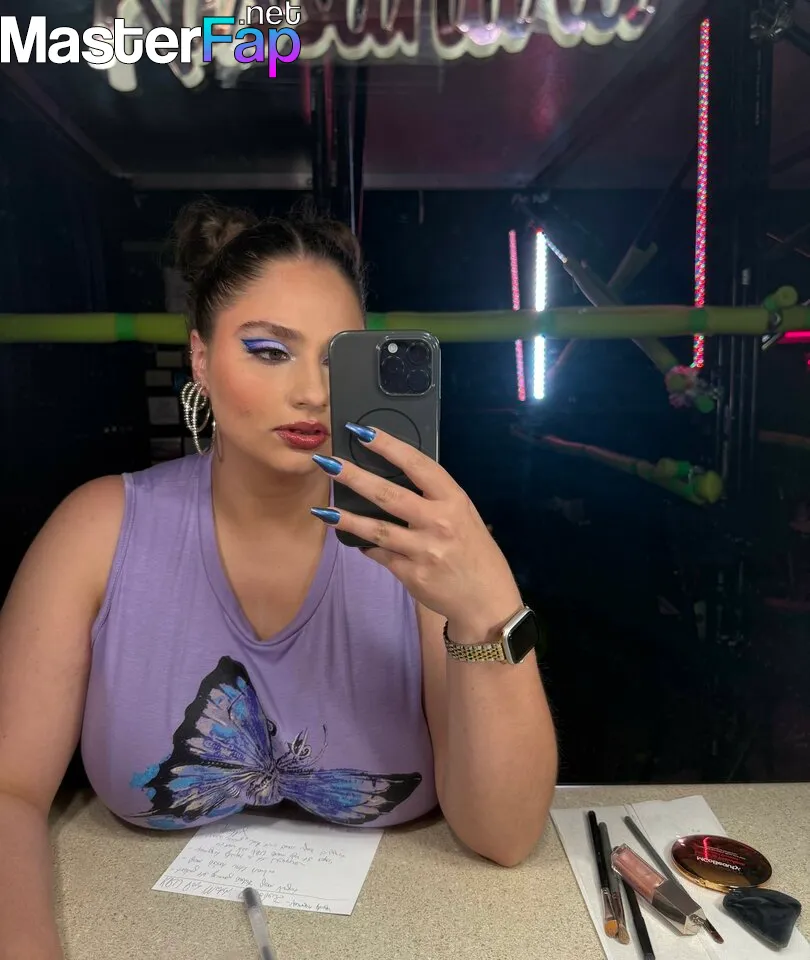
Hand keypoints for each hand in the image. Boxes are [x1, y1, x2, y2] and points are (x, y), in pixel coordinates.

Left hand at [310, 423, 522, 641]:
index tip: (363, 432)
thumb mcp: (464, 516)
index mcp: (454, 500)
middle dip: (354, 477)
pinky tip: (353, 539)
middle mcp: (439, 522)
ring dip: (346, 518)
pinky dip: (366, 545)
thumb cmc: (474, 551)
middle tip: (327, 463)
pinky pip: (381, 555)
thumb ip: (434, 499)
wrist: (487, 600)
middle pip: (388, 494)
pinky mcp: (411, 574)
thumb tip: (393, 477)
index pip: (417, 465)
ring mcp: (423, 550)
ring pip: (376, 529)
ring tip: (322, 510)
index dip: (389, 446)